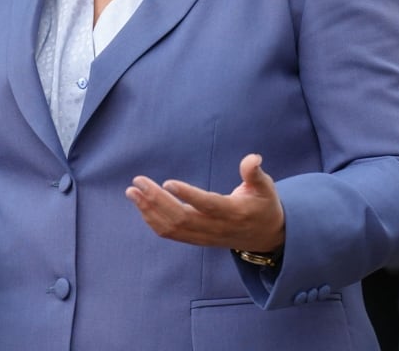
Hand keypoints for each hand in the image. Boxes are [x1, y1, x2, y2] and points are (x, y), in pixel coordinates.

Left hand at [125, 153, 284, 253]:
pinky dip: (154, 221)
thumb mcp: (266, 187)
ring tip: (132, 193)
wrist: (266, 236)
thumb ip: (255, 173)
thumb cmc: (264, 205)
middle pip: (182, 218)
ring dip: (149, 211)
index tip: (168, 182)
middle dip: (157, 200)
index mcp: (233, 212)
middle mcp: (216, 227)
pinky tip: (142, 206)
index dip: (188, 195)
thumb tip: (253, 158)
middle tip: (138, 182)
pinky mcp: (198, 239)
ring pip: (173, 228)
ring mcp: (205, 236)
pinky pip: (172, 234)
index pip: (207, 205)